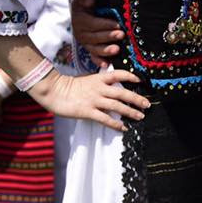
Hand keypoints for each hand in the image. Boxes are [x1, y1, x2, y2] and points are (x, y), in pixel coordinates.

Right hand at [30, 69, 149, 131]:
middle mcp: (99, 88)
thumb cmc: (69, 86)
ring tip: (140, 116)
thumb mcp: (87, 79)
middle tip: (147, 104)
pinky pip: (105, 119)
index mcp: (99, 79)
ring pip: (117, 106)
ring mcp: (94, 100)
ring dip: (130, 112)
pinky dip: (116, 124)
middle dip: (137, 99)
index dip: (131, 76)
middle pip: (123, 93)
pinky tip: (123, 127)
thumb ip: (99, 82)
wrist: (53, 91)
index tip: (141, 80)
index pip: (119, 74)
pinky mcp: (88, 111)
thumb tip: (112, 85)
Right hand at [71, 0, 123, 66]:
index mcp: (80, 20)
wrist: (82, 9)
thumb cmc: (87, 0)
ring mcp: (85, 42)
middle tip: (121, 34)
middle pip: (94, 37)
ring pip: (94, 49)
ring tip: (117, 49)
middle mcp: (80, 33)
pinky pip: (93, 57)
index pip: (92, 24)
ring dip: (105, 50)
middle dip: (108, 36)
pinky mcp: (90, 48)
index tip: (117, 24)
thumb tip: (91, 0)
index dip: (105, 24)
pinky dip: (99, 61)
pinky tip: (106, 65)